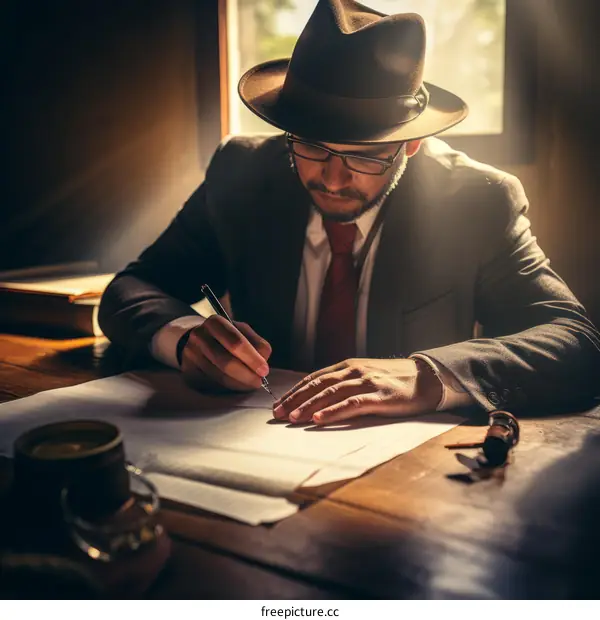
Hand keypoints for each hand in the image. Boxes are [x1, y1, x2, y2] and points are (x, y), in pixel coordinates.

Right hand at [181, 315, 271, 391]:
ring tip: (250, 383)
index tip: (264, 370)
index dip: (252, 358)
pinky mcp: (188, 372)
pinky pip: (213, 385)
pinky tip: (235, 383)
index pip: (236, 342)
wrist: (198, 342)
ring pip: (220, 377)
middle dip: (246, 375)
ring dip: (239, 384)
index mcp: (215, 322)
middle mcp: (199, 337)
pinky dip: (228, 387)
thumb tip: (263, 364)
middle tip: (258, 382)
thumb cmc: (226, 337)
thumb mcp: (242, 332)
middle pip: (226, 362)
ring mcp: (191, 355)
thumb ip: (256, 344)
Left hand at [272, 358, 442, 424]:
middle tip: (277, 414)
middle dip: (295, 400)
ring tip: (292, 418)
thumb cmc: (393, 380)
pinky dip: (333, 412)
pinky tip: (319, 420)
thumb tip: (318, 397)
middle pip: (317, 385)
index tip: (278, 405)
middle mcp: (353, 371)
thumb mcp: (365, 375)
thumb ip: (344, 382)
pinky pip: (351, 404)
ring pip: (330, 394)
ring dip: (309, 406)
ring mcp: (366, 382)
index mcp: (347, 366)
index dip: (295, 392)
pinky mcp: (378, 397)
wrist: (427, 378)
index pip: (314, 378)